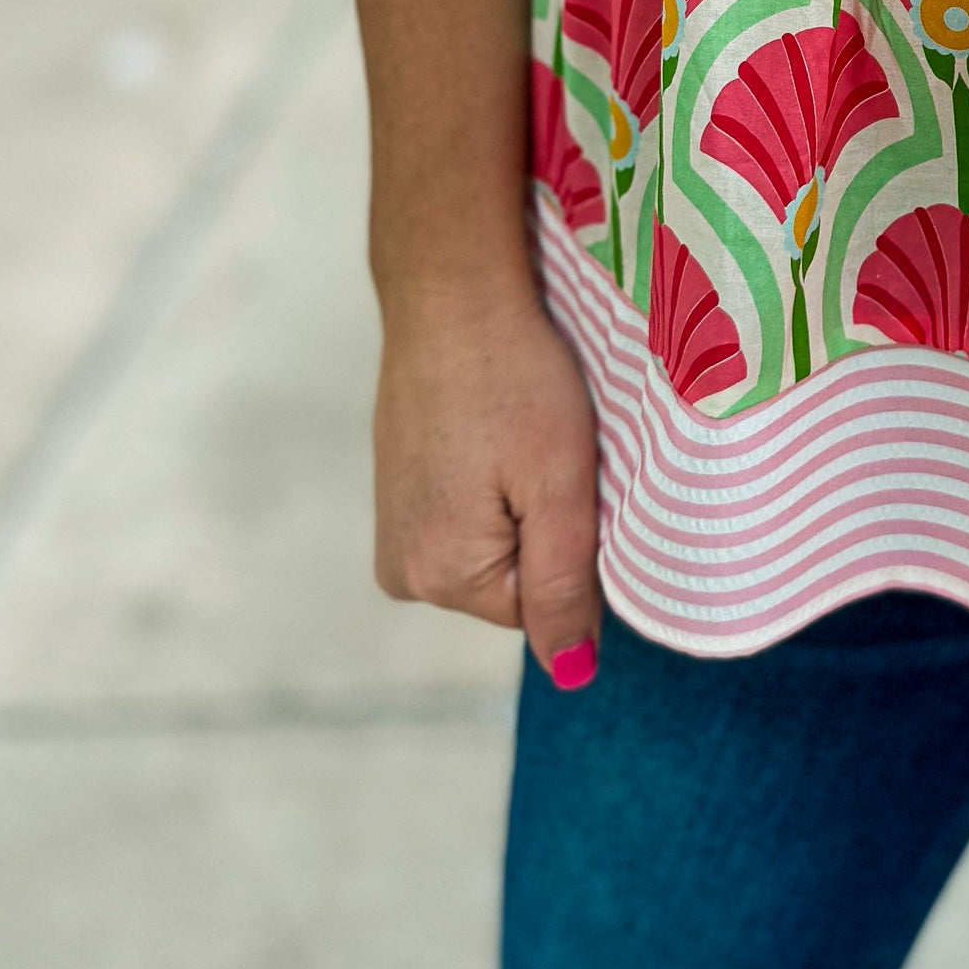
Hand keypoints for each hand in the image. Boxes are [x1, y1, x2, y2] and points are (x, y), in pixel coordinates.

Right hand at [373, 264, 605, 676]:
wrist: (451, 293)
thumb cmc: (515, 381)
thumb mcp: (560, 487)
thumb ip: (564, 589)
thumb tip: (571, 675)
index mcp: (438, 577)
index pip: (546, 606)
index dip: (575, 543)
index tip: (568, 477)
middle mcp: (401, 569)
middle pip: (517, 580)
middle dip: (545, 523)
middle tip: (543, 449)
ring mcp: (393, 527)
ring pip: (498, 544)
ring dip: (522, 498)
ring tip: (515, 433)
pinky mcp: (399, 490)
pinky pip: (470, 512)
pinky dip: (494, 477)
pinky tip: (494, 428)